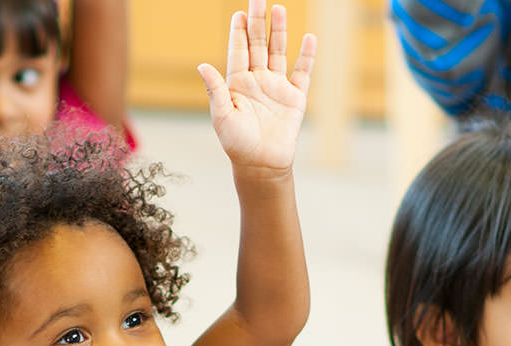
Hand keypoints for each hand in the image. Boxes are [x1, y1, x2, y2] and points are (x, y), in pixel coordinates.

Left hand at [197, 1, 316, 173]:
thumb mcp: (222, 117)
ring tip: (279, 9)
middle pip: (258, 44)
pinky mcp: (295, 98)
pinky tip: (308, 39)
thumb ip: (214, 90)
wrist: (261, 166)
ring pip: (279, 52)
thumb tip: (202, 66)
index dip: (238, 32)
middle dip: (258, 21)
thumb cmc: (237, 144)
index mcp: (237, 83)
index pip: (238, 50)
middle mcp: (257, 80)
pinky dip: (306, 56)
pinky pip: (302, 72)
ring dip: (279, 31)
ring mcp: (277, 87)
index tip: (238, 13)